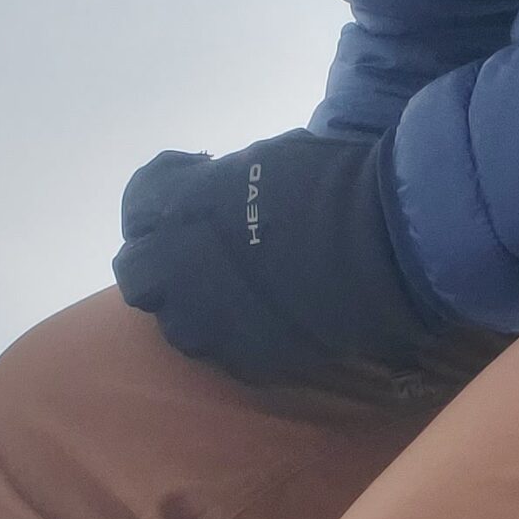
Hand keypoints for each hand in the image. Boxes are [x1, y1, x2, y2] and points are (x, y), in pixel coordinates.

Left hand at [116, 130, 447, 387]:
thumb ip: (224, 182)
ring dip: (194, 309)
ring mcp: (207, 319)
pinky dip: (237, 337)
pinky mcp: (244, 359)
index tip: (196, 187)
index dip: (165, 194)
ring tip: (231, 297)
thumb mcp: (265, 158)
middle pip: (137, 272)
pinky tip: (266, 319)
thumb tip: (223, 189)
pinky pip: (224, 353)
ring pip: (174, 324)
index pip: (139, 201)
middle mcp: (177, 265)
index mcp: (180, 203)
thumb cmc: (332, 182)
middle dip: (161, 262)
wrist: (382, 246)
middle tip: (196, 256)